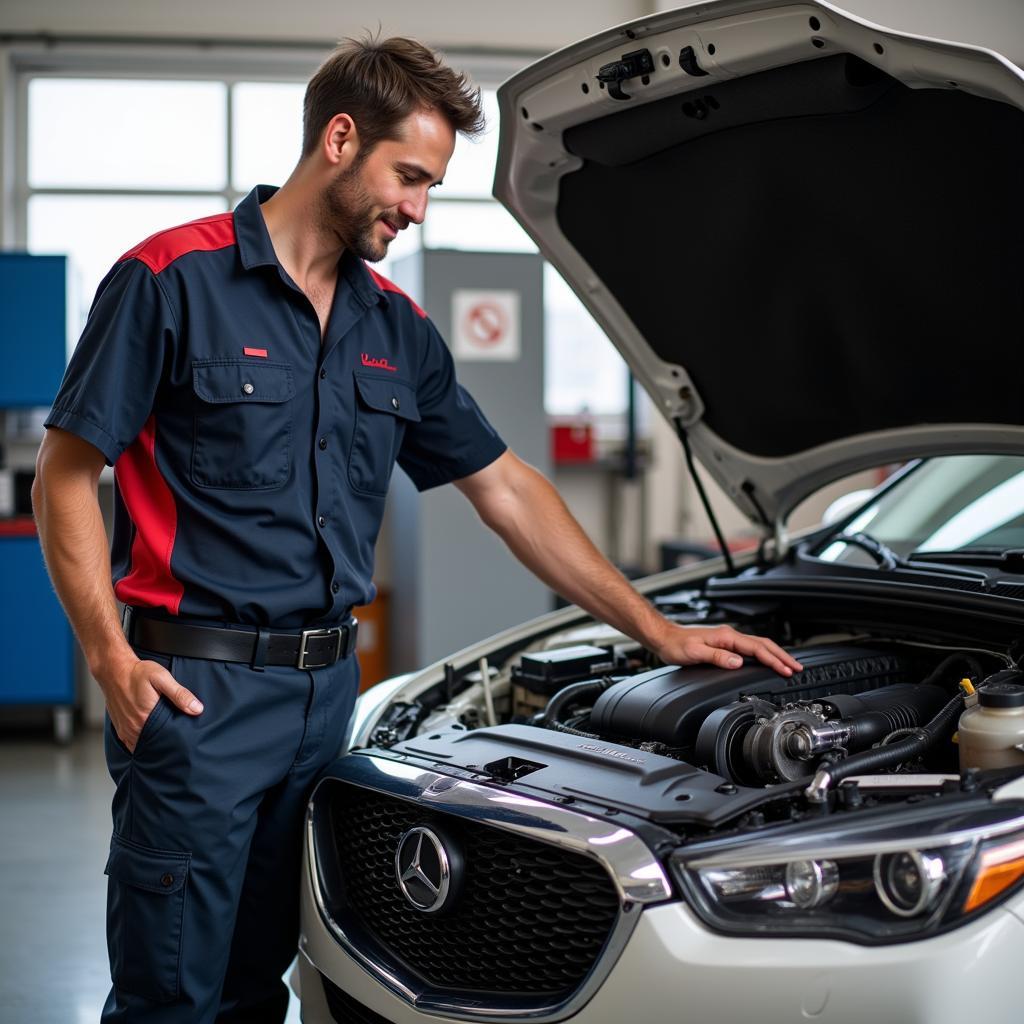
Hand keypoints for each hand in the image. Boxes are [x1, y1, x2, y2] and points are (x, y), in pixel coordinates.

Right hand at [101, 657, 203, 752]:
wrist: (114, 670)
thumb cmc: (136, 673)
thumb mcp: (162, 678)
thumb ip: (179, 695)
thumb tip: (197, 708)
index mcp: (145, 719)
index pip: (165, 740)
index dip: (176, 740)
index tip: (184, 738)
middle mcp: (133, 728)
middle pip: (153, 744)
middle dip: (165, 744)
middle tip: (176, 738)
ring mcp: (125, 729)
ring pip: (141, 745)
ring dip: (152, 743)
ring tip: (164, 737)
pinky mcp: (120, 727)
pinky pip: (131, 742)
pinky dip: (140, 742)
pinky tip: (149, 735)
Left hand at [654, 624, 802, 676]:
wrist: (665, 638)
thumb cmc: (676, 645)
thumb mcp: (695, 653)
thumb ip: (717, 657)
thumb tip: (738, 662)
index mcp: (726, 636)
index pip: (756, 649)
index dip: (773, 660)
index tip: (786, 670)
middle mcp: (729, 635)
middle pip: (763, 644)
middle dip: (782, 656)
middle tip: (797, 668)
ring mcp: (728, 638)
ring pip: (758, 645)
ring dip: (775, 655)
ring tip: (788, 665)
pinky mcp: (725, 643)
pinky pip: (750, 648)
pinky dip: (763, 654)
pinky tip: (766, 660)